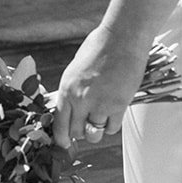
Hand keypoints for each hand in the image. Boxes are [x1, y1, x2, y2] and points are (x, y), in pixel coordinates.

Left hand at [52, 22, 149, 150]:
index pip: (59, 124)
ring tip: (100, 119)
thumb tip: (71, 108)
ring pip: (94, 134)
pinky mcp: (119, 106)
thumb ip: (72, 91)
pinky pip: (111, 128)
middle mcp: (81, 100)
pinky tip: (112, 115)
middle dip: (80, 132)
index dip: (61, 138)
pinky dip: (111, 125)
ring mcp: (100, 104)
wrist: (122, 39)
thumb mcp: (75, 70)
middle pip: (77, 132)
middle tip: (85, 126)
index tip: (64, 143)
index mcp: (67, 89)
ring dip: (96, 130)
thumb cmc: (99, 49)